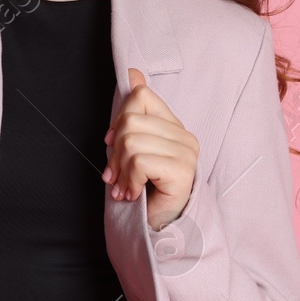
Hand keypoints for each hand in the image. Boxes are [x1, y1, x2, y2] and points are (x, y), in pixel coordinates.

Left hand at [100, 67, 198, 231]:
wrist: (161, 228)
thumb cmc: (146, 190)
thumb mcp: (132, 149)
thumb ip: (133, 114)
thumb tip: (132, 72)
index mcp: (173, 125)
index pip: (141, 95)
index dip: (118, 118)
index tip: (112, 144)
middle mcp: (184, 136)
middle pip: (130, 121)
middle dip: (114, 152)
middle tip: (116, 175)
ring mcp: (186, 153)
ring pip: (131, 142)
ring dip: (121, 171)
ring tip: (126, 187)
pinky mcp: (182, 172)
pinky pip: (140, 162)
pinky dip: (129, 180)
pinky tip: (133, 193)